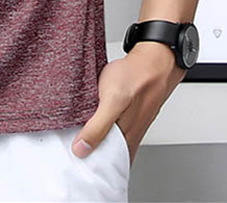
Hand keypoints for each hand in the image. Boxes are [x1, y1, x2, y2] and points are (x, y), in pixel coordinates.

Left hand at [71, 41, 187, 165]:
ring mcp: (130, 123)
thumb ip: (98, 127)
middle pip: (107, 155)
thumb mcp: (112, 101)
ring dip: (95, 140)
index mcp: (125, 138)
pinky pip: (114, 126)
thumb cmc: (136, 78)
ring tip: (78, 136)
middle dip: (90, 155)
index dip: (90, 166)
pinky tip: (93, 118)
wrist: (154, 61)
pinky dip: (101, 126)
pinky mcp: (129, 113)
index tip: (73, 163)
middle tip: (72, 149)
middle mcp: (129, 135)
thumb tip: (82, 149)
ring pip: (110, 141)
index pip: (106, 165)